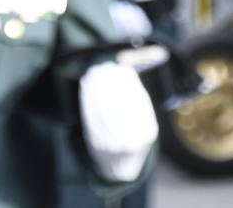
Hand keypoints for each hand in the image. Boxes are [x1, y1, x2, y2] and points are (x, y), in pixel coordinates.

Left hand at [79, 63, 158, 181]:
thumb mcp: (145, 123)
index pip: (136, 102)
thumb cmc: (134, 138)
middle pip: (117, 104)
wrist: (120, 167)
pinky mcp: (95, 143)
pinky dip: (87, 98)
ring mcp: (111, 143)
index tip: (121, 68)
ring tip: (94, 72)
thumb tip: (125, 71)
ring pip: (101, 109)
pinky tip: (86, 85)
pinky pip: (90, 116)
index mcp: (146, 133)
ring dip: (95, 88)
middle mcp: (129, 141)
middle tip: (104, 67)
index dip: (127, 83)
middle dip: (108, 83)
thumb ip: (139, 101)